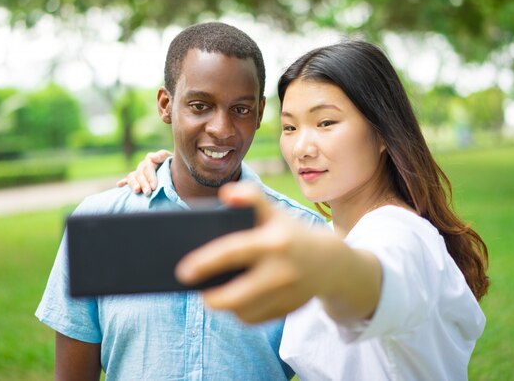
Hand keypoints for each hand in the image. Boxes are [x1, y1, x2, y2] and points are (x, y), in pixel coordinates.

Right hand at [116, 149, 171, 194]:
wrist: (174, 169)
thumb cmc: (172, 164)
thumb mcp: (170, 158)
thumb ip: (162, 155)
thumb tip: (152, 157)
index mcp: (150, 159)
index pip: (148, 167)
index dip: (151, 177)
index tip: (154, 186)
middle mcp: (142, 165)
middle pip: (140, 174)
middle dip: (144, 184)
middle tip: (148, 193)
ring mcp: (138, 171)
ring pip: (132, 177)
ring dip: (133, 184)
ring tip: (137, 191)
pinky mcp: (136, 178)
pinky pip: (128, 179)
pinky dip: (123, 182)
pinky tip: (119, 185)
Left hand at [175, 181, 353, 322]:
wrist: (331, 261)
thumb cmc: (290, 233)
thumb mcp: (274, 213)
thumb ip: (251, 200)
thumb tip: (226, 193)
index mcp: (274, 242)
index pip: (232, 252)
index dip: (204, 263)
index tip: (183, 271)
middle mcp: (282, 271)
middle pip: (236, 295)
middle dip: (210, 297)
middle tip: (193, 288)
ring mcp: (286, 295)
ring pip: (242, 310)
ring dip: (223, 303)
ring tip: (210, 293)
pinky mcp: (287, 312)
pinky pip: (253, 318)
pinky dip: (240, 311)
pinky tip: (233, 301)